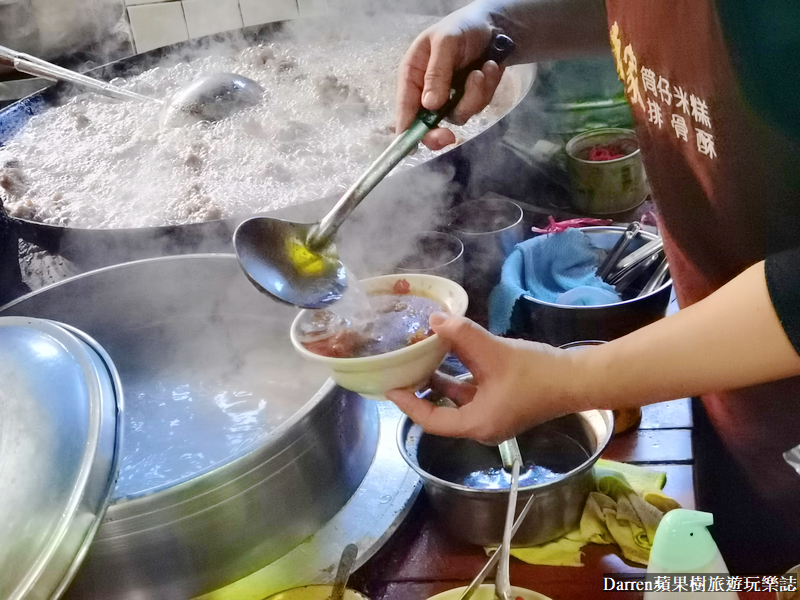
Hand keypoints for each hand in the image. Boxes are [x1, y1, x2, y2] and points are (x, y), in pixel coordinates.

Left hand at [386, 313, 584, 443]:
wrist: (576, 378)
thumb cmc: (536, 372)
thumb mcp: (494, 352)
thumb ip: (462, 335)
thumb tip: (434, 320)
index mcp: (476, 424)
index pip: (431, 421)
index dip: (408, 405)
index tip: (390, 388)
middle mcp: (482, 426)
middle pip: (441, 413)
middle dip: (421, 393)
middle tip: (403, 372)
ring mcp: (494, 417)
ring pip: (457, 402)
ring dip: (440, 383)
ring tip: (421, 360)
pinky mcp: (503, 405)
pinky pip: (473, 394)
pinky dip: (459, 379)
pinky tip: (451, 357)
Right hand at [395, 6, 504, 149]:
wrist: (496, 26)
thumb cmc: (462, 28)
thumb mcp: (446, 42)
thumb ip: (436, 72)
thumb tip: (428, 105)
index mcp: (413, 74)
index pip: (405, 106)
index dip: (405, 129)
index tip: (409, 148)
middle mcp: (428, 90)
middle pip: (426, 124)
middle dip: (437, 131)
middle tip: (448, 137)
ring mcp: (449, 98)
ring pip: (457, 115)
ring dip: (473, 95)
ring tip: (481, 70)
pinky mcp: (469, 99)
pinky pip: (477, 106)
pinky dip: (486, 88)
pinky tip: (489, 67)